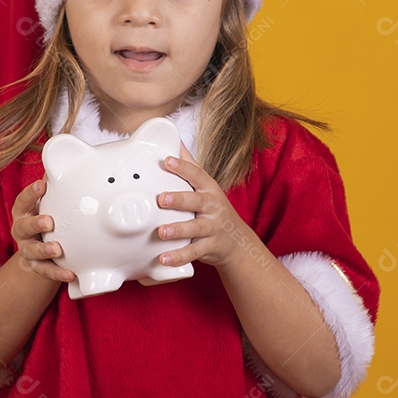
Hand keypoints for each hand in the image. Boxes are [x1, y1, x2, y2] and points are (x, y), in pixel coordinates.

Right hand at [10, 177, 76, 283]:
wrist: (41, 250)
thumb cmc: (46, 216)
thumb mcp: (49, 200)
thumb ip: (55, 182)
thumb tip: (66, 150)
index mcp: (24, 212)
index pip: (22, 201)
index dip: (30, 194)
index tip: (41, 186)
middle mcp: (22, 231)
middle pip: (22, 227)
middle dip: (35, 223)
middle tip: (49, 222)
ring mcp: (28, 250)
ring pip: (31, 252)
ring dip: (43, 250)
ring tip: (58, 250)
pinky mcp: (37, 267)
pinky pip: (45, 272)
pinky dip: (57, 273)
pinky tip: (71, 273)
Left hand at [155, 142, 257, 268]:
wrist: (236, 241)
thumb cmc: (213, 208)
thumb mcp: (205, 185)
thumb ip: (189, 164)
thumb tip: (173, 138)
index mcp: (209, 189)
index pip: (197, 174)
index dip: (182, 167)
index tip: (167, 161)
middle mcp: (213, 206)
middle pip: (197, 201)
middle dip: (179, 199)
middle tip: (161, 199)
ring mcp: (212, 228)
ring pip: (196, 228)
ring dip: (178, 230)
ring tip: (162, 232)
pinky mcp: (209, 247)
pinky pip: (194, 253)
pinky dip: (179, 256)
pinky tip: (163, 258)